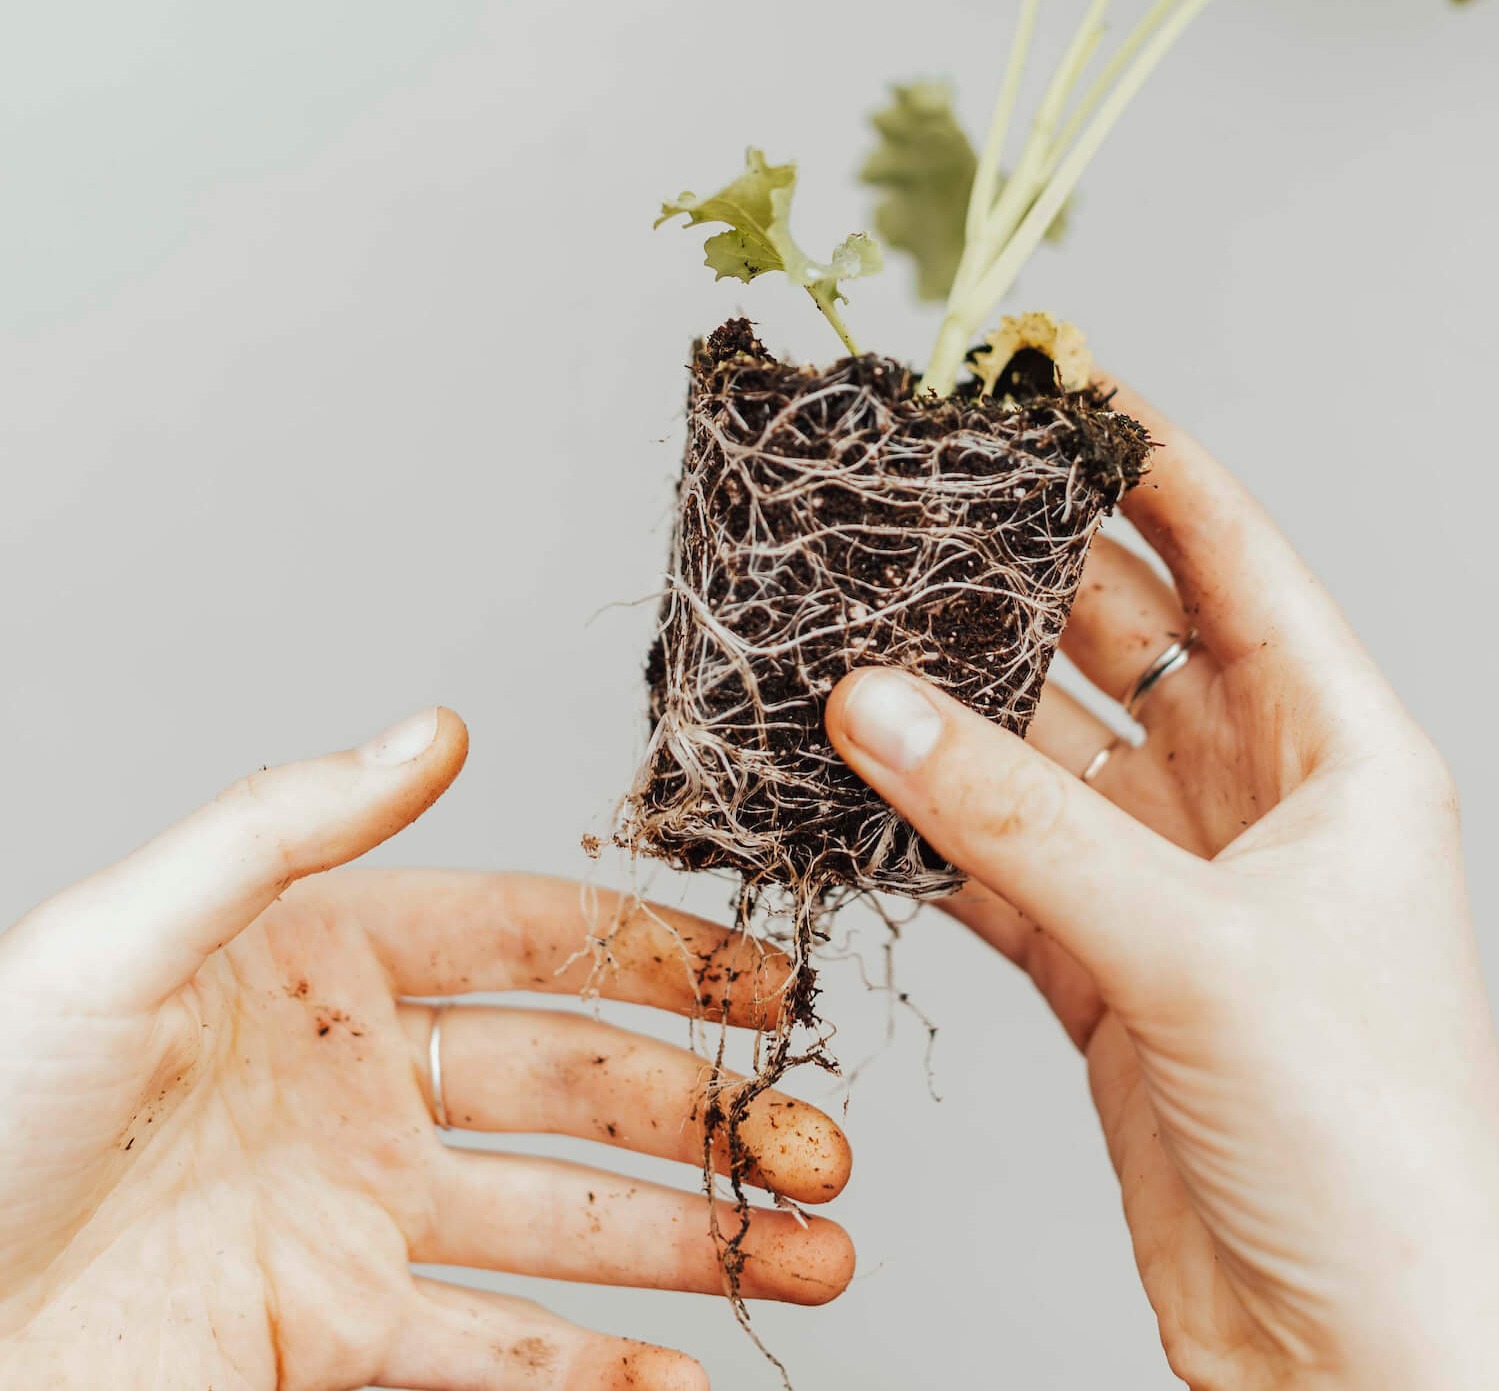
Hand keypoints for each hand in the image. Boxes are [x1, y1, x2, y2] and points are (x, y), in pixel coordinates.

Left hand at [0, 707, 851, 1390]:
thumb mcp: (121, 934)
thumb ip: (287, 825)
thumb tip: (436, 728)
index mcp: (321, 963)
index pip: (533, 939)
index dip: (658, 957)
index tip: (768, 983)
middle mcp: (356, 1087)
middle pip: (576, 1089)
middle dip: (710, 1115)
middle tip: (823, 1148)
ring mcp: (351, 1221)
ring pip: (564, 1226)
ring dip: (696, 1245)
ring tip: (821, 1260)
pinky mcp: (325, 1342)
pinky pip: (491, 1362)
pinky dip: (598, 1380)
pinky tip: (688, 1386)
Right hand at [825, 388, 1498, 1390]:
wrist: (1367, 1377)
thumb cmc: (1371, 1153)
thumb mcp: (1197, 951)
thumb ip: (1018, 820)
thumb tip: (870, 698)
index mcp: (1342, 753)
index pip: (1230, 553)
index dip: (1138, 454)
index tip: (1044, 371)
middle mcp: (1263, 804)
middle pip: (1121, 639)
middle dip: (1012, 571)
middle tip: (897, 501)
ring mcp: (1182, 892)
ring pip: (1046, 752)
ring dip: (952, 703)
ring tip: (842, 633)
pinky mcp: (1114, 982)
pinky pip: (1004, 864)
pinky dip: (933, 826)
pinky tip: (854, 781)